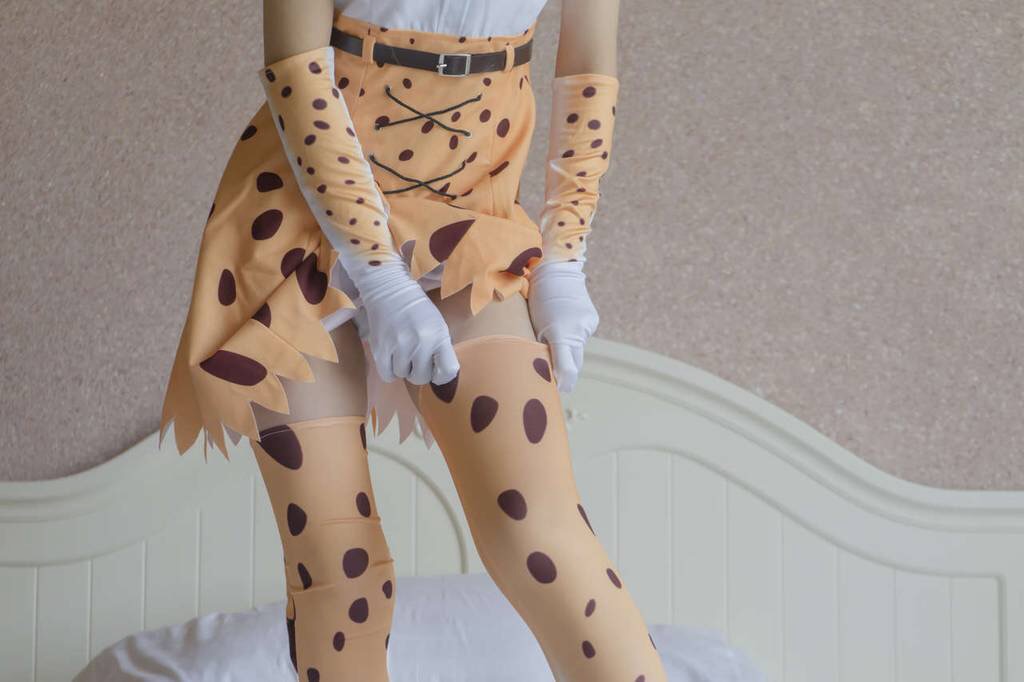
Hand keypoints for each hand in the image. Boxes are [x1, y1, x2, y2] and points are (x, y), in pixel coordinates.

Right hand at [355, 260, 459, 385]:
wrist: (389, 290)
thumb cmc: (417, 310)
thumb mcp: (438, 325)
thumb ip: (440, 349)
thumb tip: (439, 376)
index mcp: (439, 336)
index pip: (448, 371)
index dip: (442, 376)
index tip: (437, 370)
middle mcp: (420, 343)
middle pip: (422, 378)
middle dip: (420, 371)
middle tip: (416, 358)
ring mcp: (399, 346)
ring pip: (403, 376)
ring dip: (404, 369)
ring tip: (403, 352)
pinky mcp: (380, 348)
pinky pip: (387, 376)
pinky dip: (390, 371)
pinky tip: (392, 358)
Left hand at [527, 259, 598, 392]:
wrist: (555, 271)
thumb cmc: (536, 299)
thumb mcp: (532, 325)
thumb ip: (539, 347)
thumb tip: (540, 370)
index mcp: (559, 333)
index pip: (566, 369)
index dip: (563, 383)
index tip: (558, 392)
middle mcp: (577, 331)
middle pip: (575, 364)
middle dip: (567, 374)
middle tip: (556, 385)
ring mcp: (587, 325)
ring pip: (578, 350)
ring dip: (569, 353)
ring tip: (556, 346)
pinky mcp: (592, 320)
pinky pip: (582, 337)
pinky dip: (574, 337)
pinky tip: (564, 327)